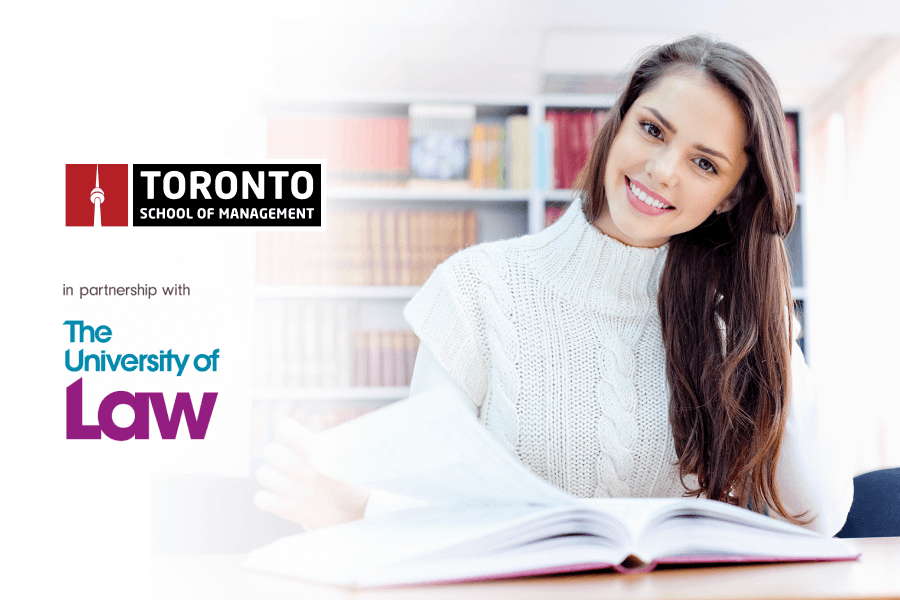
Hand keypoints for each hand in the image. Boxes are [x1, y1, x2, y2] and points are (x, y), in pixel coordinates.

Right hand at [253, 418, 369, 529]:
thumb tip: (309, 444)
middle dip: (289, 463)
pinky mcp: (279, 503)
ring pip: (262, 474)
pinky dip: (275, 502)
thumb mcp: (341, 463)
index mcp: (304, 447)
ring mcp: (282, 482)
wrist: (349, 510)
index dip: (291, 434)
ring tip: (308, 492)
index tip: (308, 447)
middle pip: (270, 450)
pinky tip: (294, 505)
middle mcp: (289, 461)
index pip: (285, 428)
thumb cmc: (345, 482)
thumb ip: (326, 450)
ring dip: (284, 484)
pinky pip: (260, 499)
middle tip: (312, 475)